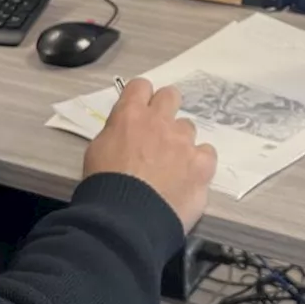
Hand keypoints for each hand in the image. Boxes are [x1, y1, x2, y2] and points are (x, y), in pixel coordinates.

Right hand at [84, 79, 217, 231]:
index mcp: (130, 115)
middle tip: (159, 132)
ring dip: (180, 142)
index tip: (140, 111)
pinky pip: (207, 153)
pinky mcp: (201, 164)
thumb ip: (116, 133)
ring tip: (172, 166)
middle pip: (171, 96)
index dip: (141, 98)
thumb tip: (126, 132)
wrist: (125, 217)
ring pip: (188, 128)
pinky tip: (189, 177)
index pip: (140, 86)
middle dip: (166, 109)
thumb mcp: (97, 150)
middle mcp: (160, 121)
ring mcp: (183, 142)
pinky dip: (199, 163)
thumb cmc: (104, 185)